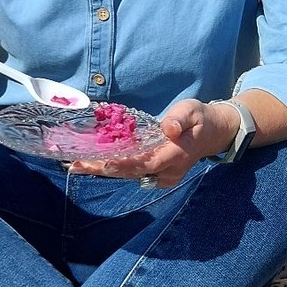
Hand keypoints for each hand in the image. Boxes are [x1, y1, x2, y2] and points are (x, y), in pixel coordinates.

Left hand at [74, 96, 239, 186]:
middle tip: (75, 165)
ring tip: (76, 165)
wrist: (212, 134)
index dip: (125, 164)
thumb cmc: (200, 118)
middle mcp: (168, 170)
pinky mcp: (155, 173)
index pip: (148, 163)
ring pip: (129, 175)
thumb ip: (181, 119)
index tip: (104, 163)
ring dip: (102, 170)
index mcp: (177, 154)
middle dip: (103, 169)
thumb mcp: (193, 110)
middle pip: (132, 172)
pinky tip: (91, 162)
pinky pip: (131, 173)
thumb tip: (168, 128)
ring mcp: (162, 175)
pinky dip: (111, 168)